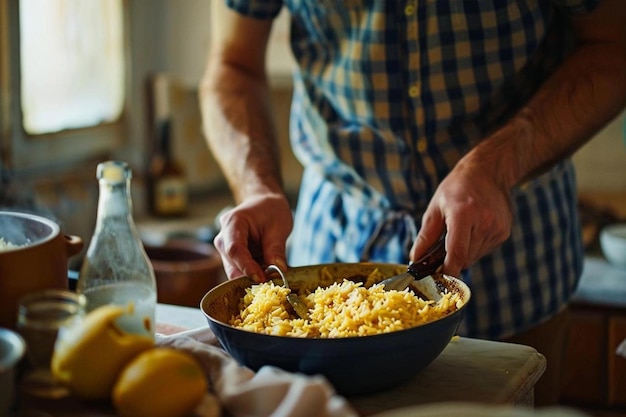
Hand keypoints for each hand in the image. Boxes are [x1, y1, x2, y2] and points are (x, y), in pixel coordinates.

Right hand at [213, 193, 292, 281]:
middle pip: (232, 263)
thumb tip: (279, 271)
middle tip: (271, 282)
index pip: (234, 249)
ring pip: (235, 270)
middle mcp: (223, 237)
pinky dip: (253, 273)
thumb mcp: (279, 227)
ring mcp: (225, 248)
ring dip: (252, 275)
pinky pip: (239, 270)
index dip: (246, 267)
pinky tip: (266, 269)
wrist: (264, 203)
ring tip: (271, 272)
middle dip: (250, 275)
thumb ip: (276, 249)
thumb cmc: (271, 210)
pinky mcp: (231, 256)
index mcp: (233, 222)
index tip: (261, 279)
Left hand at [410, 160, 512, 277]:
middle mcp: (484, 223)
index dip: (448, 271)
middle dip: (451, 260)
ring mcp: (497, 229)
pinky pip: (485, 250)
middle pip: (465, 258)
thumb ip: (425, 237)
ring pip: (475, 256)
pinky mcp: (504, 232)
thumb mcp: (435, 208)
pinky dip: (475, 246)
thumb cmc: (456, 188)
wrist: (488, 172)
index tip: (440, 281)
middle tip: (441, 250)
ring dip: (463, 252)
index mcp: (464, 215)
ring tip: (459, 231)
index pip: (457, 253)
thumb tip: (415, 260)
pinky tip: (473, 228)